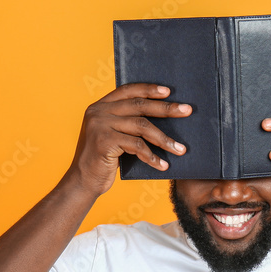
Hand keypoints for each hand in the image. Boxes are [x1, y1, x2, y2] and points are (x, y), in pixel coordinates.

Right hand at [66, 83, 189, 196]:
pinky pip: (136, 146)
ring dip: (164, 139)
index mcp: (100, 106)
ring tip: (181, 149)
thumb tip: (161, 116)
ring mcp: (100, 125)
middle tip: (187, 111)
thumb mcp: (113, 136)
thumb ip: (127, 123)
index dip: (149, 89)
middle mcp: (98, 111)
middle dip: (166, 109)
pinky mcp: (104, 142)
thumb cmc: (104, 160)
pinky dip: (152, 157)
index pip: (128, 90)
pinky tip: (163, 165)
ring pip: (141, 126)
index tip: (168, 91)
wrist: (83, 181)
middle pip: (139, 105)